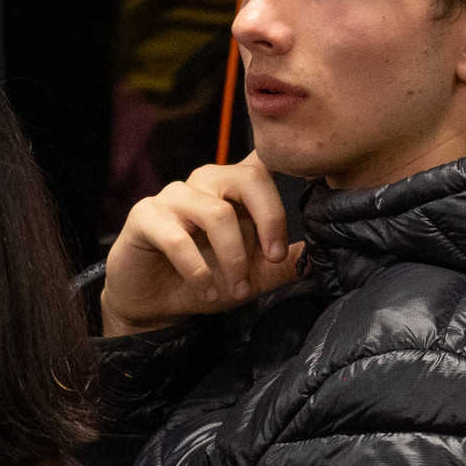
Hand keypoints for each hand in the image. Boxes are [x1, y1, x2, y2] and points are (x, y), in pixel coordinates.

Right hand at [99, 151, 303, 337]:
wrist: (154, 303)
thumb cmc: (204, 280)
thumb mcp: (253, 277)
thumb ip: (282, 263)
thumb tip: (319, 255)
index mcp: (234, 189)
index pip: (263, 163)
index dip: (288, 162)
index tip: (317, 178)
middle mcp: (206, 182)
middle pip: (248, 178)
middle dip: (269, 220)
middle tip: (272, 258)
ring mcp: (174, 196)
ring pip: (217, 213)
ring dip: (232, 258)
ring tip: (236, 289)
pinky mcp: (145, 216)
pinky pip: (177, 237)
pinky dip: (198, 269)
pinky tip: (206, 290)